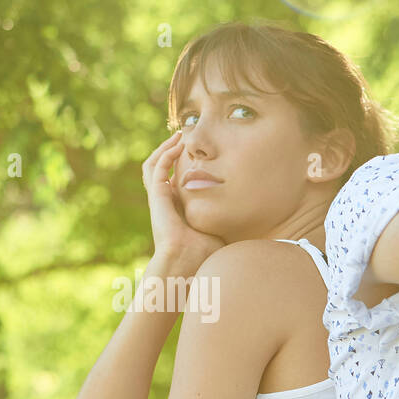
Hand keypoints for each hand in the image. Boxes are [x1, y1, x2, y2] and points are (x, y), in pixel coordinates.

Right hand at [142, 130, 224, 277]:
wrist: (186, 263)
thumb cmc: (203, 255)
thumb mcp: (217, 233)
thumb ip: (224, 223)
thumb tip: (245, 221)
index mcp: (176, 210)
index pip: (174, 182)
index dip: (181, 167)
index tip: (197, 155)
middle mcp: (165, 203)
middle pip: (160, 171)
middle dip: (170, 152)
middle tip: (182, 138)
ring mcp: (159, 199)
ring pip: (152, 166)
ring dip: (164, 149)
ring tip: (178, 136)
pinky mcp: (157, 197)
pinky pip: (156, 169)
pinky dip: (165, 154)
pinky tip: (177, 146)